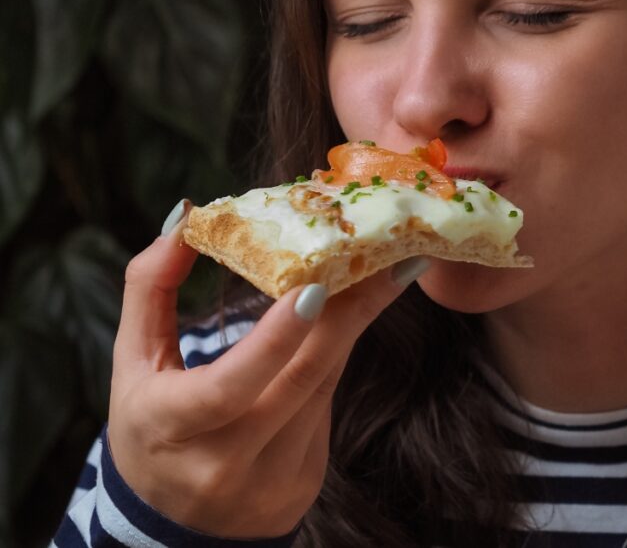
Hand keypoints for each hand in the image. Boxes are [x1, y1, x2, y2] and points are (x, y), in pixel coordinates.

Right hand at [107, 199, 427, 538]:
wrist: (172, 523)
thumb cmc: (151, 424)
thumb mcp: (132, 362)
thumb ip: (150, 288)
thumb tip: (185, 216)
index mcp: (173, 427)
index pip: (231, 386)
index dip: (275, 338)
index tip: (316, 288)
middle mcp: (227, 461)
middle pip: (303, 377)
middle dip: (350, 312)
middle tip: (388, 261)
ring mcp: (273, 478)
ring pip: (325, 384)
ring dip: (352, 325)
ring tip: (385, 275)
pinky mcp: (305, 482)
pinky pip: (328, 403)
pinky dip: (335, 358)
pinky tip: (347, 323)